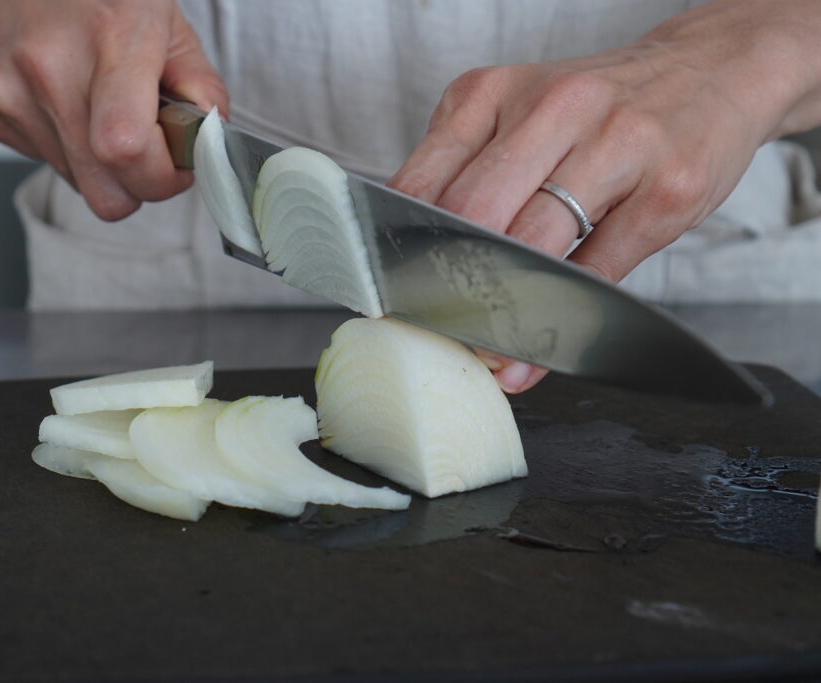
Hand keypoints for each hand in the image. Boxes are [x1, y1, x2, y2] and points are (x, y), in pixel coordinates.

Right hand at [0, 0, 226, 220]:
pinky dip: (63, 143)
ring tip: (97, 103)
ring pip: (76, 183)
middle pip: (105, 194)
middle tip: (148, 145)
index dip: (163, 177)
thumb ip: (198, 83)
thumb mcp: (163, 14)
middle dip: (138, 184)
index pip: (128, 151)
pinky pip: (42, 161)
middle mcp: (48, 70)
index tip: (179, 164)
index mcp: (108, 40)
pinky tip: (61, 96)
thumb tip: (208, 139)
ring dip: (98, 161)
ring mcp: (5, 93)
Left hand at [390, 0, 820, 392]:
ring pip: (534, 245)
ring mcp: (616, 145)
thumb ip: (467, 172)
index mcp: (494, 93)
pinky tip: (541, 351)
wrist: (710, 71)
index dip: (400, 250)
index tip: (393, 295)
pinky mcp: (666, 190)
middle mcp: (552, 108)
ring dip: (502, 314)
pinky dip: (563, 321)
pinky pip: (599, 270)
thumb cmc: (602, 108)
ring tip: (485, 350)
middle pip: (473, 215)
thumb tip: (412, 259)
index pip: (423, 183)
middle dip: (448, 285)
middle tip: (437, 329)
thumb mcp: (519, 115)